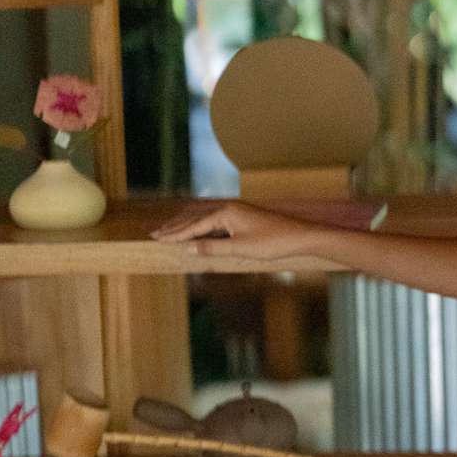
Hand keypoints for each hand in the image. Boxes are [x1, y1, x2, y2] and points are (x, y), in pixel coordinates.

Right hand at [149, 200, 315, 260]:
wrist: (300, 236)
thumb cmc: (273, 242)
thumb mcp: (241, 249)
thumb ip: (213, 248)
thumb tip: (189, 248)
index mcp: (225, 213)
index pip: (193, 225)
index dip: (175, 234)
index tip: (157, 239)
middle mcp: (229, 207)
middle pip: (195, 216)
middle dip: (175, 226)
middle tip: (156, 233)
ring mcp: (237, 210)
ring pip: (204, 215)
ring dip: (186, 224)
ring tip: (171, 230)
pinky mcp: (244, 216)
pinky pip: (215, 218)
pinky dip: (201, 224)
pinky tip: (199, 229)